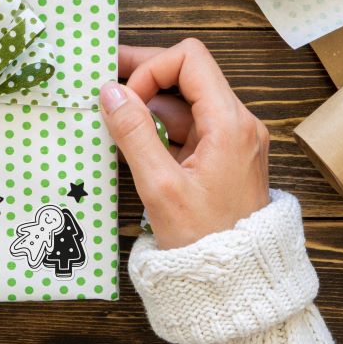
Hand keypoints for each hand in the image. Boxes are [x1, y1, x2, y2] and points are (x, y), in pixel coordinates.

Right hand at [100, 39, 269, 249]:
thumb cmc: (204, 243)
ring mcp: (233, 140)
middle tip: (104, 80)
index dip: (152, 68)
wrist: (238, 284)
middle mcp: (238, 124)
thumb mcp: (161, 187)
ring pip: (186, 101)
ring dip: (149, 102)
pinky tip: (130, 136)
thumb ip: (134, 134)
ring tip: (111, 111)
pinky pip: (189, 126)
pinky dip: (159, 125)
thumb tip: (110, 92)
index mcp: (230, 124)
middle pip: (188, 74)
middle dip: (145, 75)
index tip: (126, 98)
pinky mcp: (224, 157)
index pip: (190, 59)